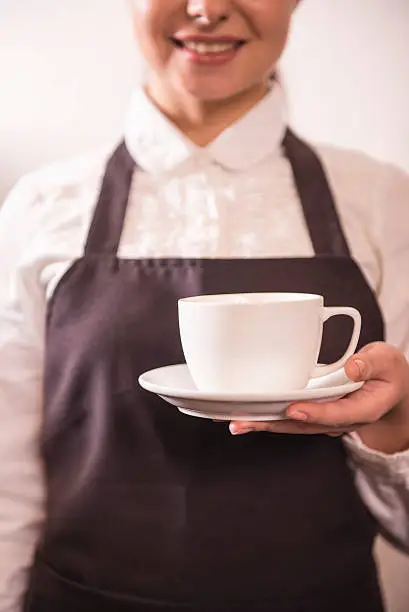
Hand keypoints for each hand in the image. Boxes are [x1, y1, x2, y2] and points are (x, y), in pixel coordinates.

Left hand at [230, 343, 408, 452]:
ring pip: (290, 423)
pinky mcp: (313, 411)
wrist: (389, 388)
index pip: (336, 415)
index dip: (314, 413)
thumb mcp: (387, 361)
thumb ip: (371, 363)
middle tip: (240, 422)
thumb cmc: (387, 373)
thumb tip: (352, 368)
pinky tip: (243, 412)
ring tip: (231, 420)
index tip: (293, 408)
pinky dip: (266, 414)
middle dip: (271, 424)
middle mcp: (339, 419)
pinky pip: (288, 416)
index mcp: (362, 409)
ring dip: (261, 423)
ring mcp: (324, 418)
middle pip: (302, 424)